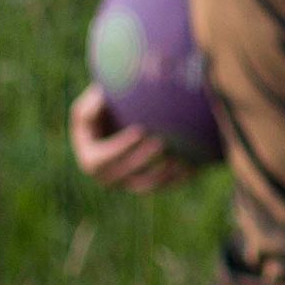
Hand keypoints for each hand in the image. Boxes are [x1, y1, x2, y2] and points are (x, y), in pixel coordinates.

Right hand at [69, 85, 193, 192]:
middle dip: (143, 159)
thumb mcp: (93, 104)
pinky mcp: (148, 186)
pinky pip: (163, 187)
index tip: (139, 130)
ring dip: (163, 174)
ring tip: (178, 156)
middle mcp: (108, 177)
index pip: (103, 158)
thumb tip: (101, 98)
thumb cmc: (105, 110)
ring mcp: (128, 185)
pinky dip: (177, 178)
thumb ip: (93, 102)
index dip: (120, 147)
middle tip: (162, 141)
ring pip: (146, 185)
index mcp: (91, 160)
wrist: (121, 125)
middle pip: (126, 173)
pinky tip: (193, 164)